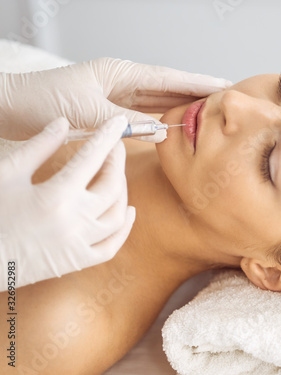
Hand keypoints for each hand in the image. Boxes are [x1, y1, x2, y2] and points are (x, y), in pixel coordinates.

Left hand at [0, 57, 231, 141]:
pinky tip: (177, 119)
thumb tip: (159, 129)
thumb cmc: (41, 103)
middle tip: (228, 94)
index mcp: (119, 73)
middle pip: (170, 85)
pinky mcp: (110, 109)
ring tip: (212, 105)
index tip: (225, 84)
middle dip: (199, 89)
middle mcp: (122, 81)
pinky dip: (164, 115)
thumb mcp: (85, 112)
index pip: (168, 78)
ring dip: (185, 101)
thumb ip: (123, 121)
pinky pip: (146, 111)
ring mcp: (117, 94)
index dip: (198, 82)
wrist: (12, 108)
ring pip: (160, 98)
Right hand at [0, 116, 134, 289]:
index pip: (92, 158)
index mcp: (56, 196)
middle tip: (115, 147)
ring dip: (122, 192)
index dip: (107, 137)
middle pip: (111, 186)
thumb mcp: (7, 173)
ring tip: (116, 174)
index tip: (119, 124)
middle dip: (117, 162)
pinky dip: (124, 229)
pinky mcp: (76, 262)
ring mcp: (78, 245)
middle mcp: (74, 221)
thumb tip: (63, 123)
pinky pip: (111, 246)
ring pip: (117, 215)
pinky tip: (127, 212)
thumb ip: (39, 147)